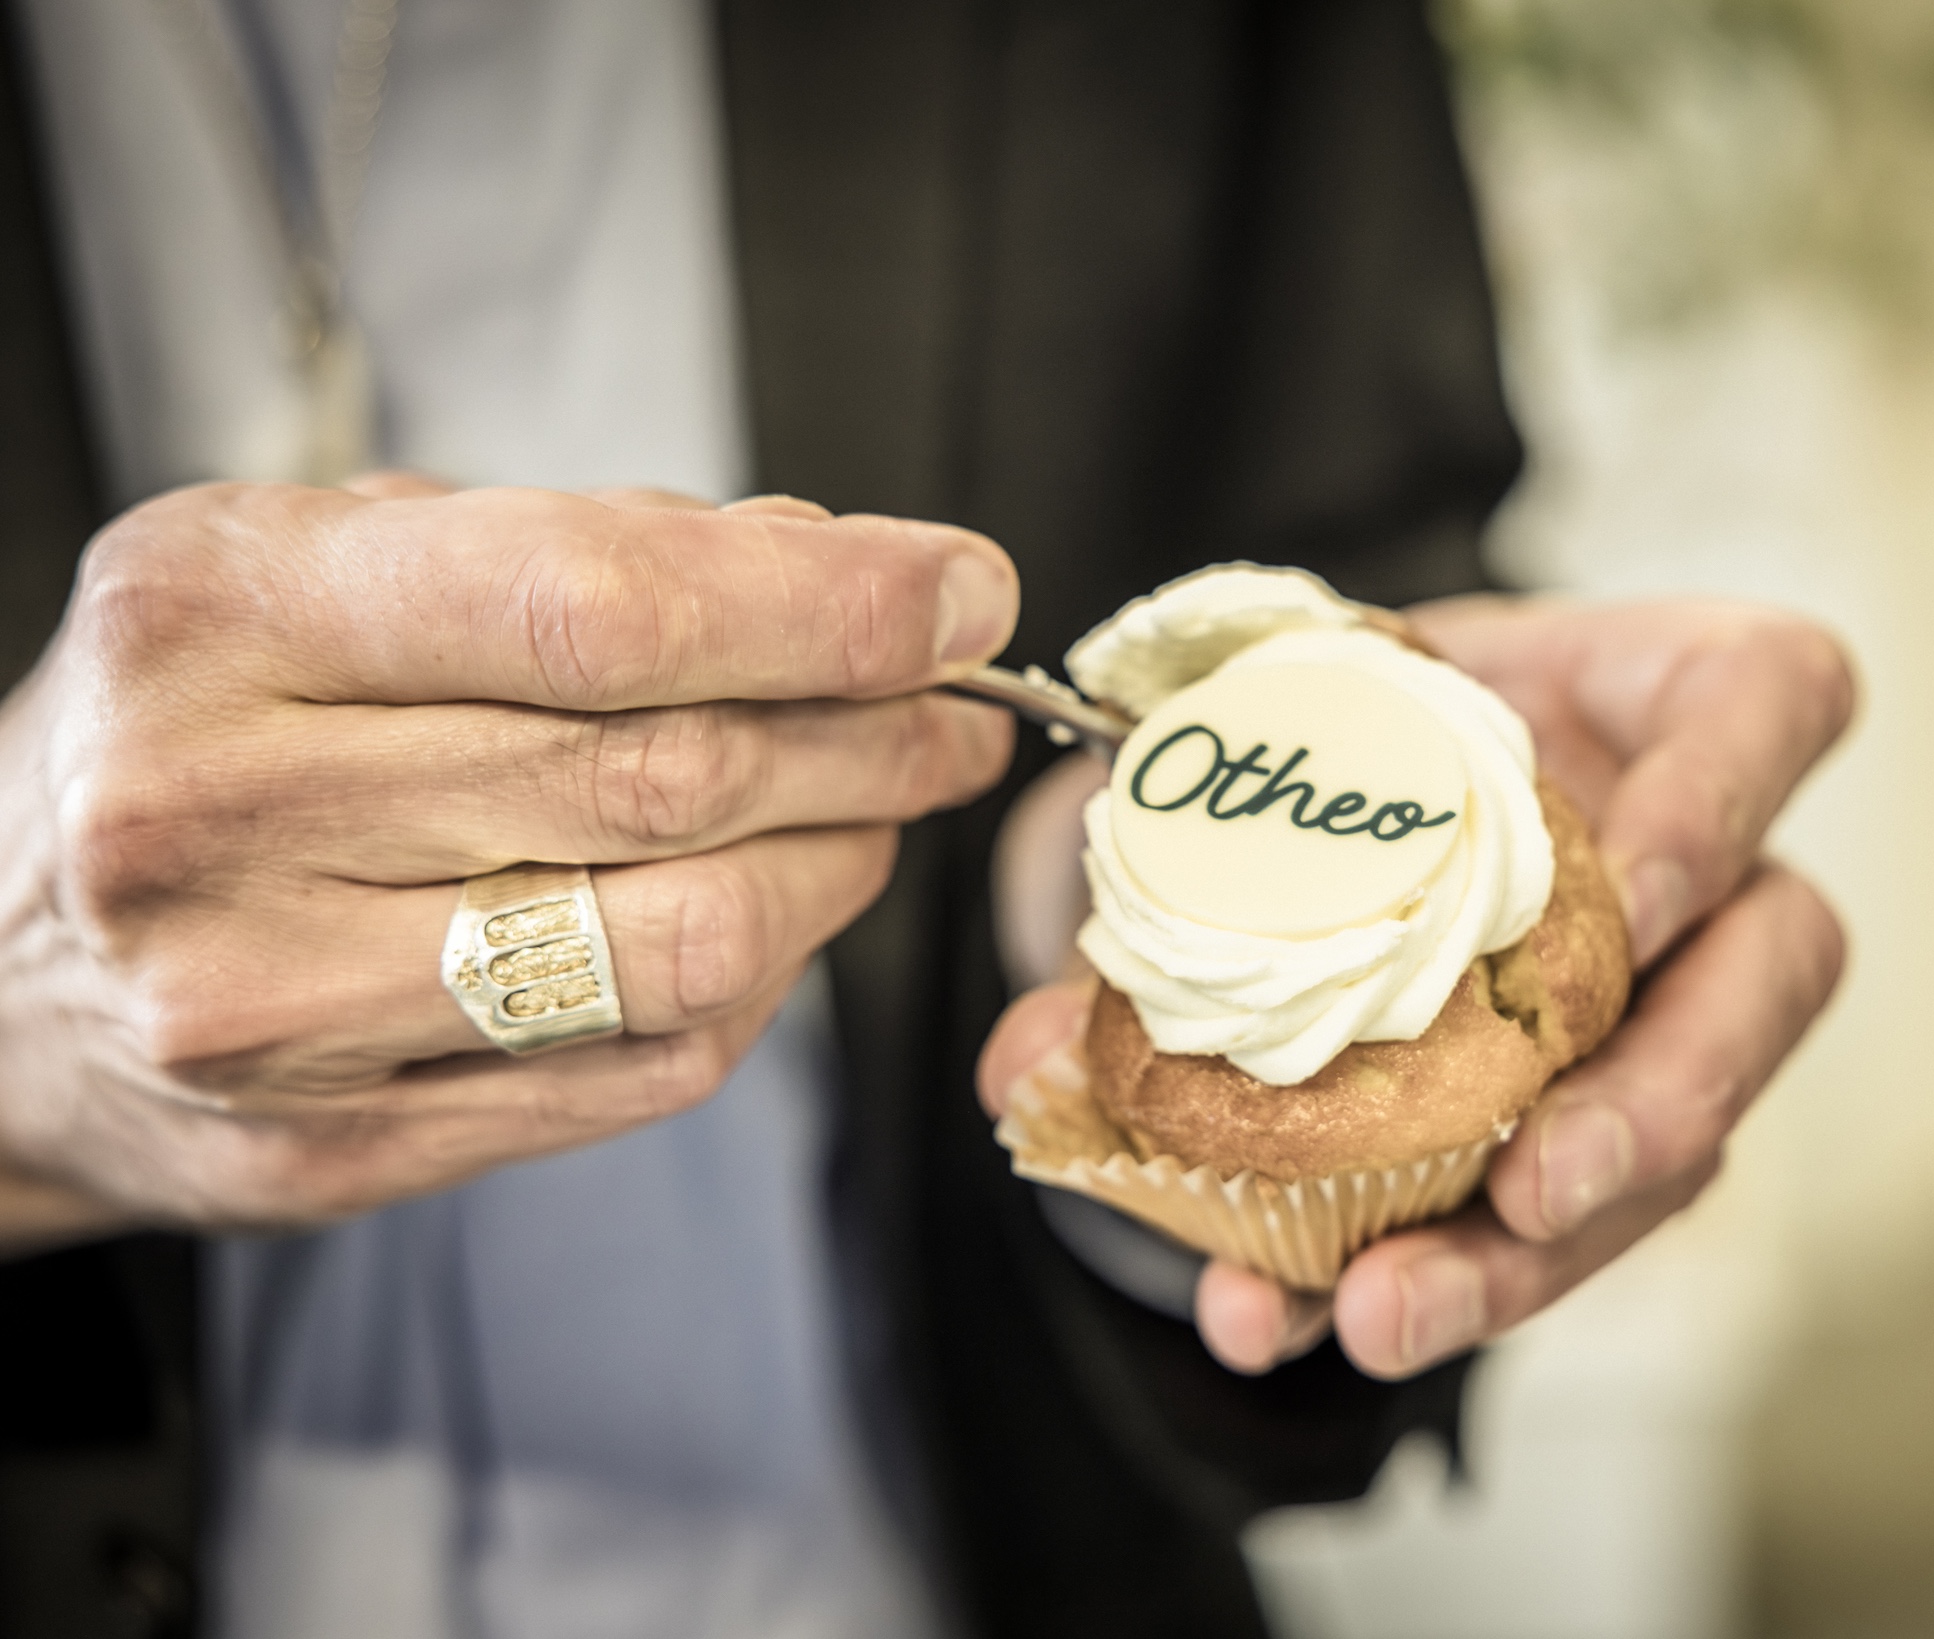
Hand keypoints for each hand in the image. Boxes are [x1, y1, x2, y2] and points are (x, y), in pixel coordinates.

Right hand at [0, 475, 1015, 1247]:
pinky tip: (774, 911)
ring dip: (841, 863)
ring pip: (687, 940)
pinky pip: (645, 1067)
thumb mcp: (320, 565)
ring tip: (878, 803)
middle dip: (870, 733)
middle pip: (667, 776)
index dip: (821, 604)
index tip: (958, 592)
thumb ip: (575, 550)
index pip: (593, 606)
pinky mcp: (331, 1148)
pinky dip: (761, 977)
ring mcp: (268, 1007)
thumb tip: (839, 568)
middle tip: (951, 703)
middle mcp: (223, 813)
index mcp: (220, 614)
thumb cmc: (196, 728)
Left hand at [979, 596, 1849, 1376]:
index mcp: (1661, 699)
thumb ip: (1170, 856)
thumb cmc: (1354, 723)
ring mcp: (1668, 1000)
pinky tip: (1282, 1318)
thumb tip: (1028, 1066)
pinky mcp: (1594, 1116)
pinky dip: (1416, 1276)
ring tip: (1385, 1314)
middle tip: (1537, 1185)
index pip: (1773, 702)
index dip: (1722, 799)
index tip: (1635, 901)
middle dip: (1667, 1098)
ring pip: (1681, 1143)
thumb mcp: (1268, 735)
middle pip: (1774, 975)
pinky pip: (1546, 1218)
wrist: (1342, 778)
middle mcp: (1704, 862)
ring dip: (1533, 1254)